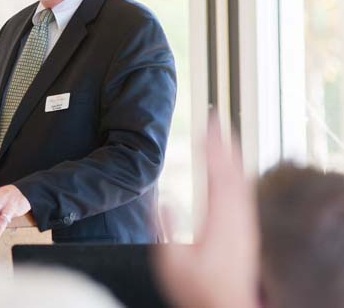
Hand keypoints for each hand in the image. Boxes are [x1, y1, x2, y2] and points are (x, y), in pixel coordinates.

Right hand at [154, 116, 258, 307]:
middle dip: (223, 142)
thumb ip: (166, 228)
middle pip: (232, 171)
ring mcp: (244, 225)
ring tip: (224, 135)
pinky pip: (243, 192)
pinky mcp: (245, 231)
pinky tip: (231, 169)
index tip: (205, 125)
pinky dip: (236, 173)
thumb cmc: (197, 289)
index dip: (211, 147)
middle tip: (216, 117)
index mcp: (218, 221)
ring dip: (232, 155)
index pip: (216, 174)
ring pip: (241, 180)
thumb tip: (162, 197)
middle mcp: (236, 218)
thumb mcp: (171, 263)